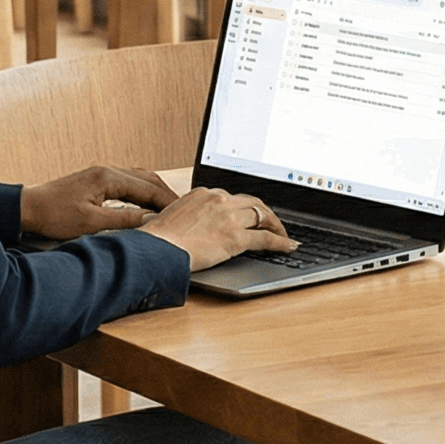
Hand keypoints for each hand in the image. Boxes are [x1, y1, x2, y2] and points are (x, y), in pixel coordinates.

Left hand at [19, 165, 174, 238]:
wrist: (27, 208)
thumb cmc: (53, 215)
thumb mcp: (91, 222)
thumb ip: (124, 219)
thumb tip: (151, 220)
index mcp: (108, 177)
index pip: (149, 188)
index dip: (168, 202)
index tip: (184, 212)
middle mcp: (107, 171)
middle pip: (148, 178)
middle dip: (167, 193)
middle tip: (184, 209)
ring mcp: (101, 174)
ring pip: (139, 178)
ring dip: (155, 191)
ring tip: (170, 206)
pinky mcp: (96, 180)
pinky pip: (128, 181)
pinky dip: (142, 190)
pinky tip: (146, 201)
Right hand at [138, 187, 297, 270]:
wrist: (155, 249)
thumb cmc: (158, 239)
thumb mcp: (174, 216)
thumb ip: (191, 215)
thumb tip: (195, 224)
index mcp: (204, 193)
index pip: (234, 198)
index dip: (246, 208)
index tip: (252, 214)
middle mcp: (219, 200)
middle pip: (253, 203)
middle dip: (266, 214)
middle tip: (274, 224)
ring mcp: (229, 218)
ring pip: (263, 217)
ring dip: (277, 226)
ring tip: (283, 235)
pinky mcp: (235, 238)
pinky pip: (266, 239)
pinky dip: (281, 242)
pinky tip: (289, 246)